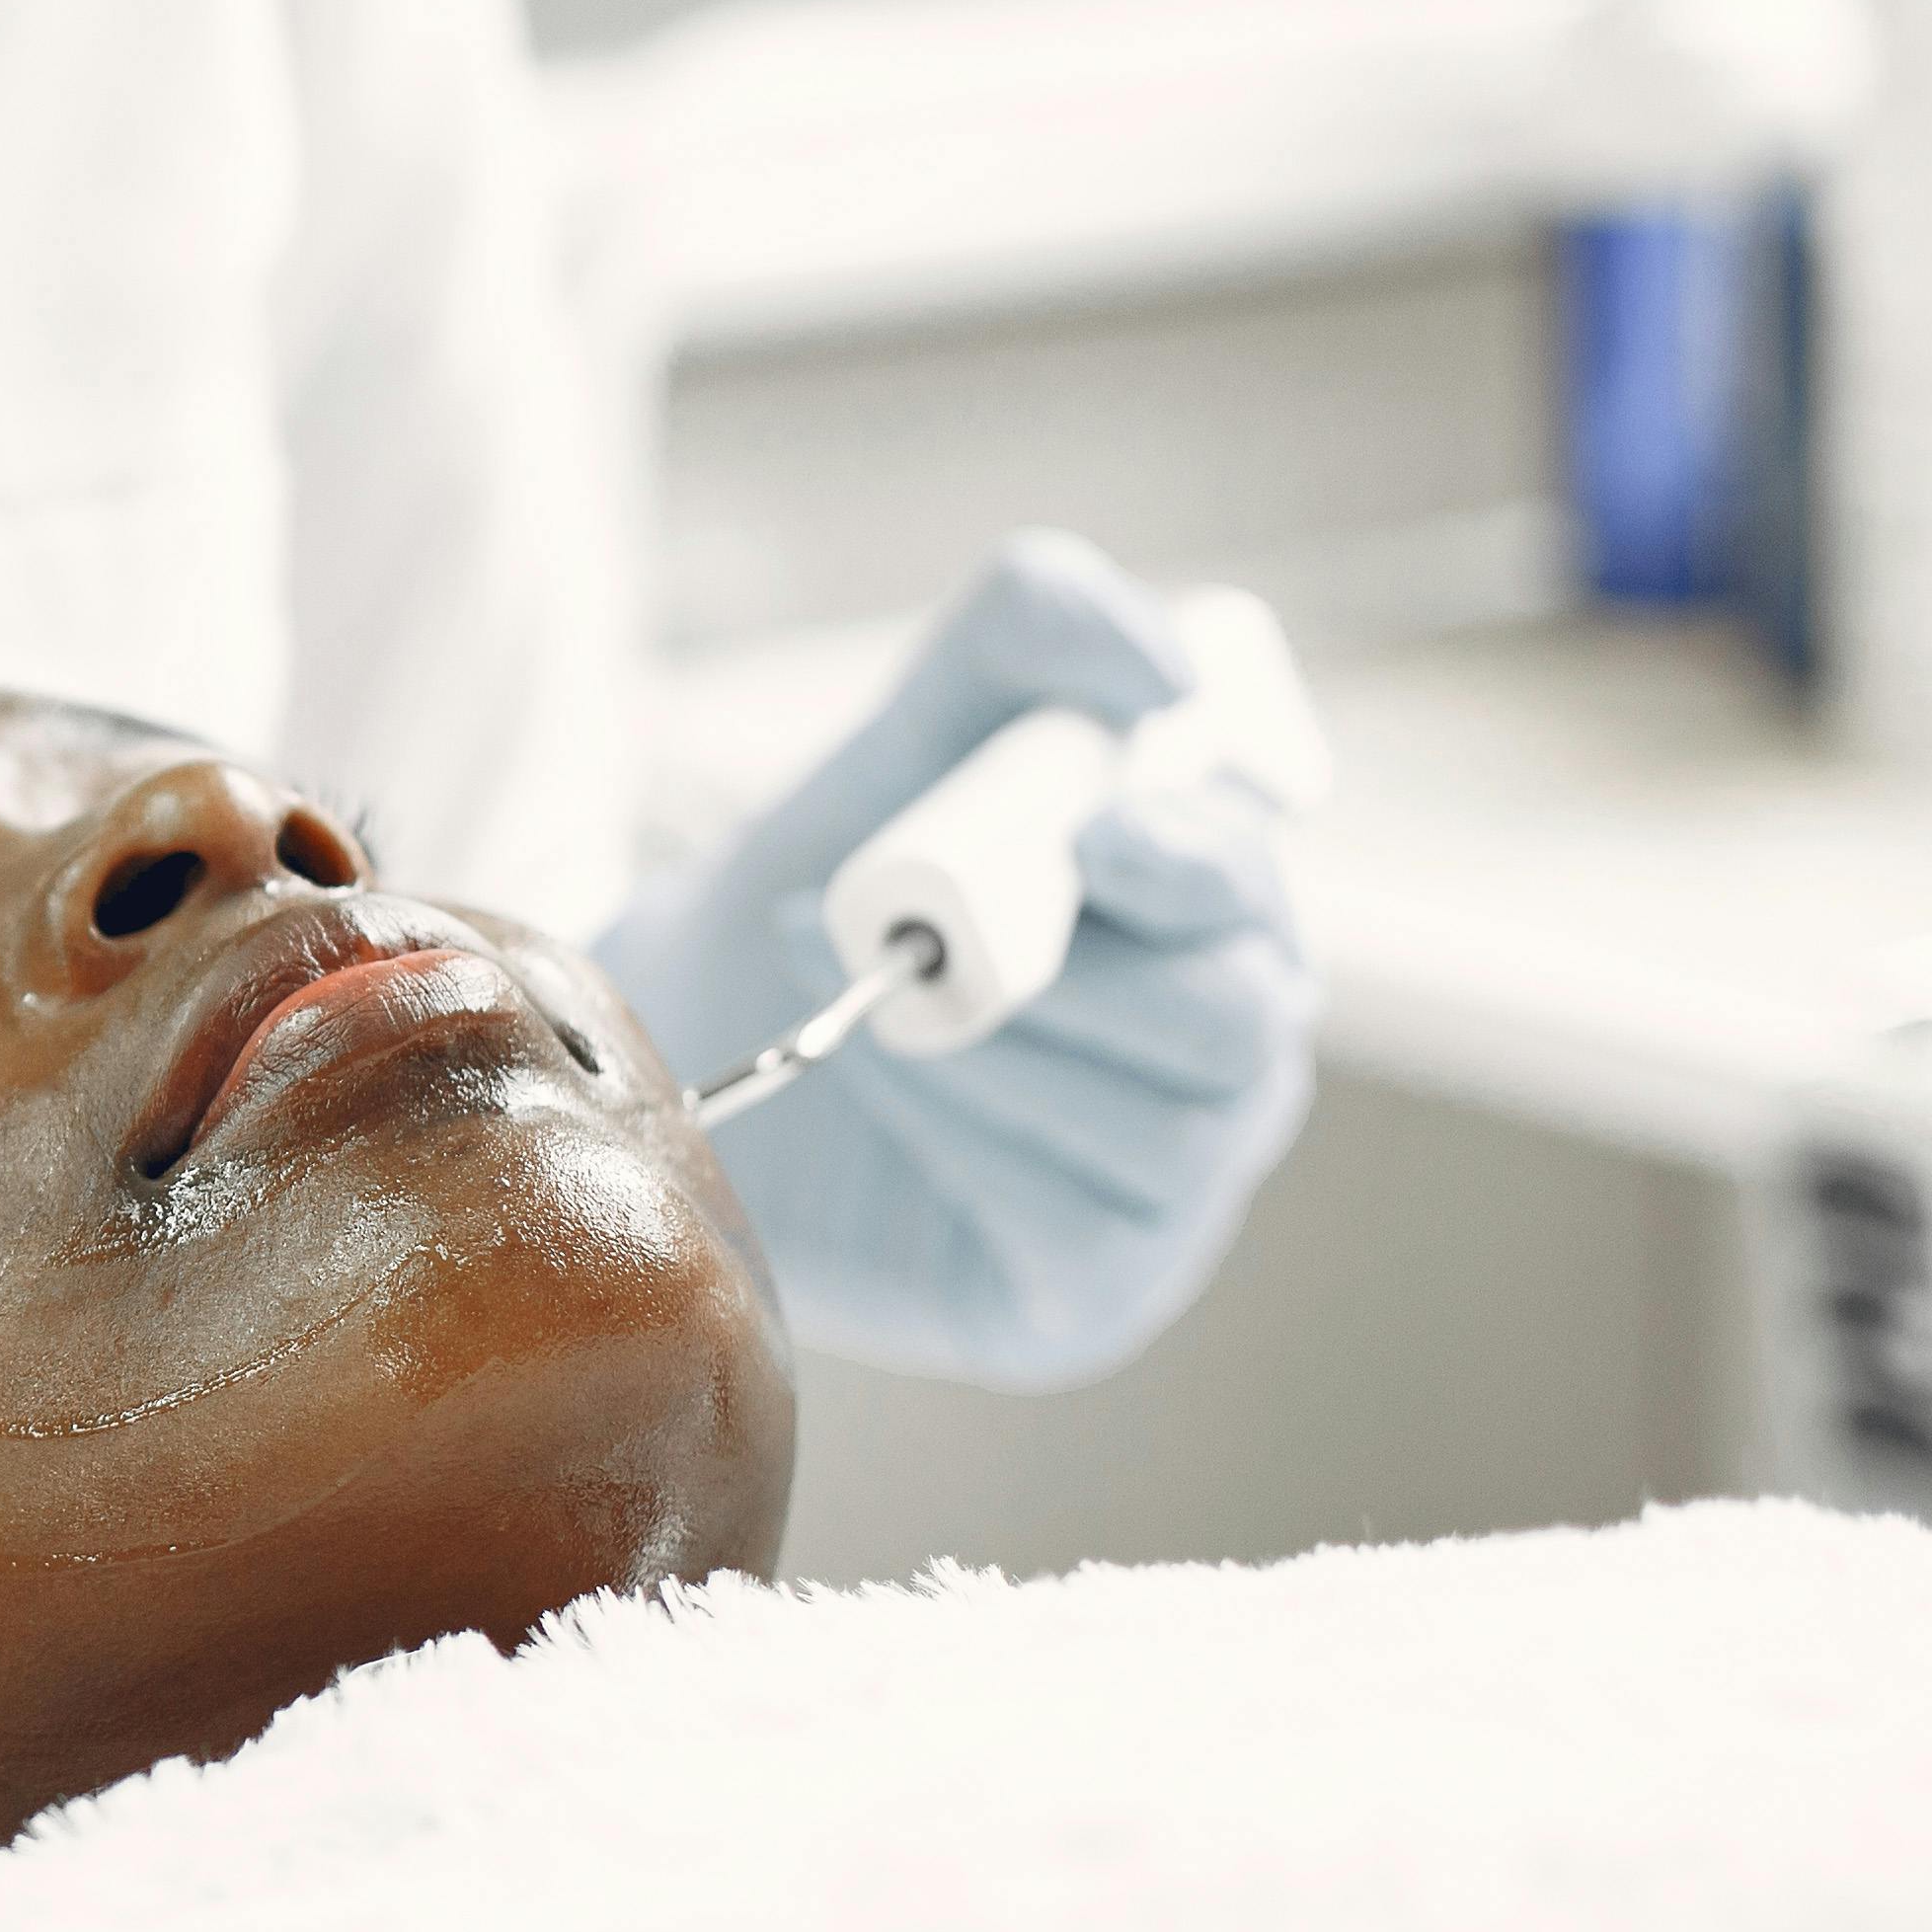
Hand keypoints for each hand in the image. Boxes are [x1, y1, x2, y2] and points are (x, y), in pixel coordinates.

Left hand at [597, 536, 1318, 1388]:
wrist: (676, 1045)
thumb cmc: (817, 894)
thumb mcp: (904, 743)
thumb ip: (1028, 639)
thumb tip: (1159, 665)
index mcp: (1204, 912)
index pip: (1255, 884)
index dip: (1197, 857)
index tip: (1095, 829)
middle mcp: (1220, 1050)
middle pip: (1243, 1017)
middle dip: (1080, 970)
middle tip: (924, 942)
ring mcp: (1171, 1183)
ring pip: (1168, 1124)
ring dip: (998, 1053)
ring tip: (871, 1010)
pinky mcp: (1092, 1292)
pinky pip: (1086, 1226)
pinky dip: (974, 1141)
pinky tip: (890, 1096)